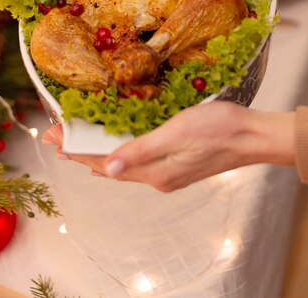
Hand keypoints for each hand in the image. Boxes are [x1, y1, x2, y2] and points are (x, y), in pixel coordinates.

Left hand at [43, 102, 294, 191]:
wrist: (253, 136)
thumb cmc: (218, 129)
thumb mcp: (176, 134)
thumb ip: (141, 151)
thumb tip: (106, 166)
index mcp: (154, 172)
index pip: (104, 163)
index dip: (78, 151)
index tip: (54, 139)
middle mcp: (158, 177)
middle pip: (110, 166)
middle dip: (82, 152)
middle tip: (57, 139)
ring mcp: (168, 172)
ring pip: (124, 164)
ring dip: (99, 153)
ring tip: (77, 144)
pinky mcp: (178, 163)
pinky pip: (138, 160)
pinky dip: (120, 152)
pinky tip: (116, 146)